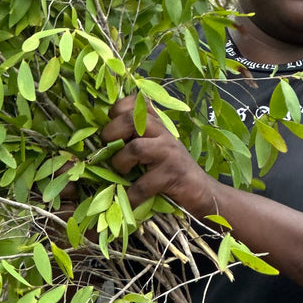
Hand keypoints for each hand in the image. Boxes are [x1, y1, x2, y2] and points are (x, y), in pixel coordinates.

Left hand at [102, 96, 217, 218]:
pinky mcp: (171, 175)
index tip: (112, 128)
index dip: (116, 111)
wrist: (200, 191)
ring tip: (122, 171)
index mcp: (157, 124)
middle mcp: (163, 133)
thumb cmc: (171, 170)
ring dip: (120, 162)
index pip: (134, 102)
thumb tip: (102, 140)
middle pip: (131, 118)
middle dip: (111, 133)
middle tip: (109, 150)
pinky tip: (129, 200)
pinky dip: (131, 195)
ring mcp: (169, 152)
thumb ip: (136, 137)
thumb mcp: (155, 147)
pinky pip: (143, 184)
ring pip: (135, 147)